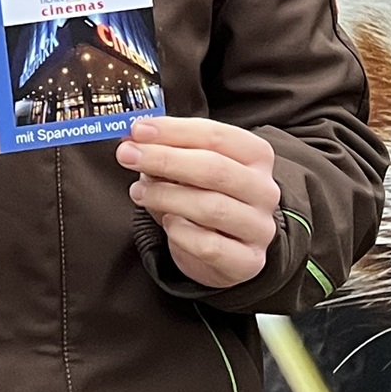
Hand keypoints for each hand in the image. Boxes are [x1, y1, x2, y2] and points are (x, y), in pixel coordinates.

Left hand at [116, 116, 279, 288]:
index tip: (137, 130)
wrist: (225, 249)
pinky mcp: (248, 261)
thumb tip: (135, 139)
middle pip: (214, 169)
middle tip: (127, 155)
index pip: (217, 136)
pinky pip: (208, 246)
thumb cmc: (204, 195)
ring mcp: (259, 227)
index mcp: (255, 156)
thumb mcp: (189, 166)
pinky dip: (179, 232)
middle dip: (164, 159)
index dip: (174, 130)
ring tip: (138, 192)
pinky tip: (167, 223)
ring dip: (165, 196)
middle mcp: (264, 190)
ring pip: (210, 207)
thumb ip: (168, 150)